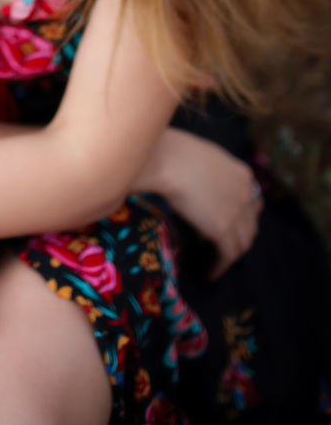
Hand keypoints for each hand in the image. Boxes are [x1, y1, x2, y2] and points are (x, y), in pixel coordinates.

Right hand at [135, 128, 263, 280]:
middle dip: (242, 236)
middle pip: (251, 224)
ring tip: (219, 262)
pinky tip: (211, 273)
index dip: (246, 215)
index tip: (235, 223)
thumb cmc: (175, 151)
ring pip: (243, 243)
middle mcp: (246, 194)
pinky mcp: (222, 229)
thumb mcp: (203, 158)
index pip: (253, 201)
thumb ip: (212, 173)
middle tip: (227, 245)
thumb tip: (199, 183)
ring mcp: (236, 212)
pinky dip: (220, 266)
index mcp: (242, 174)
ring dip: (232, 255)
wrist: (169, 160)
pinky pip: (227, 255)